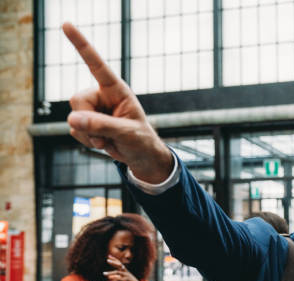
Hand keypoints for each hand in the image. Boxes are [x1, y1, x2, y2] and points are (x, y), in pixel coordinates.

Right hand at [62, 22, 172, 182]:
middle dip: (88, 120)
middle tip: (107, 134)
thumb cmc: (140, 139)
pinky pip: (75, 130)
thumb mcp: (127, 133)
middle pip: (78, 100)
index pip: (96, 65)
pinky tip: (103, 143)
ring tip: (109, 139)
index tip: (66, 25)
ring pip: (74, 118)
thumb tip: (72, 119)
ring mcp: (92, 109)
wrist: (140, 155)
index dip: (81, 45)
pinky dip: (88, 141)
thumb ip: (102, 125)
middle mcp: (101, 96)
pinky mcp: (86, 123)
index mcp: (116, 90)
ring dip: (89, 135)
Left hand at [104, 255, 141, 280]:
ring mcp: (125, 275)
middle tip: (107, 260)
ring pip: (117, 272)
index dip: (114, 259)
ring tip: (104, 273)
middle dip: (113, 263)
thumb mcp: (122, 278)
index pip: (119, 262)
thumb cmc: (128, 280)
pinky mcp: (126, 279)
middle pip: (119, 265)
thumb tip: (109, 277)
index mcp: (124, 269)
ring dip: (110, 273)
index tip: (109, 256)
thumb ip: (115, 277)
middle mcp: (125, 271)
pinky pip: (119, 279)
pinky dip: (114, 279)